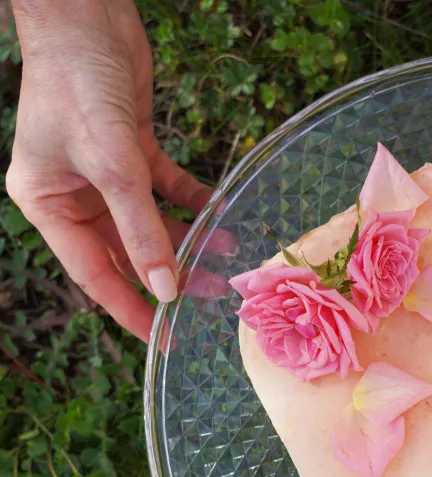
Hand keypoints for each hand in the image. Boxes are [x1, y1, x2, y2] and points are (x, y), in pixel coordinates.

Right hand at [6, 0, 212, 341]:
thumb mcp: (113, 165)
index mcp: (49, 206)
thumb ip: (141, 228)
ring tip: (231, 255)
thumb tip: (166, 288)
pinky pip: (166, 189)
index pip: (95, 273)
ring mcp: (104, 173)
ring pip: (151, 222)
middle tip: (218, 296)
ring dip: (189, 239)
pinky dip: (192, 201)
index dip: (132, 308)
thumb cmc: (80, 85)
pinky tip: (220, 213)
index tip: (167, 338)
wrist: (85, 16)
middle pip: (128, 251)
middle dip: (171, 274)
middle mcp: (74, 194)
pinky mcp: (132, 149)